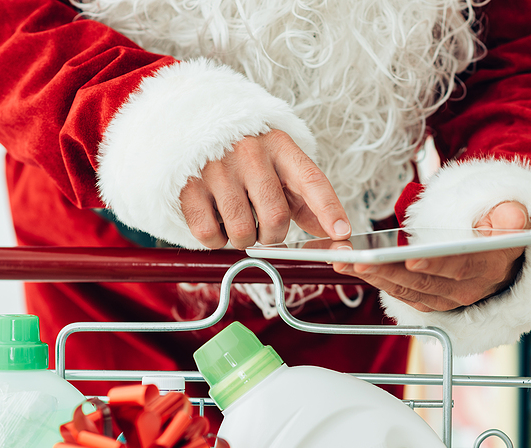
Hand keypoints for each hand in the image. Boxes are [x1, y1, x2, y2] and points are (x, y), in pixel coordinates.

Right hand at [179, 129, 350, 248]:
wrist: (191, 124)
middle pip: (276, 218)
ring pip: (242, 233)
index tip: (342, 232)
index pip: (311, 179)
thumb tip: (334, 234)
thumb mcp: (279, 166)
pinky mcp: (187, 185)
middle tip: (264, 229)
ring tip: (238, 219)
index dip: (329, 209)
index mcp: (279, 145)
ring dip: (244, 239)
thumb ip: (306, 200)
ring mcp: (216, 167)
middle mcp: (249, 152)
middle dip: (273, 236)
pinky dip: (216, 239)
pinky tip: (215, 219)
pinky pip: (209, 235)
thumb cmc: (245, 156)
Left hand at [333, 201, 529, 311]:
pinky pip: (399, 293)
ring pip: (405, 291)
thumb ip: (511, 217)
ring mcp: (444, 299)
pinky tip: (351, 266)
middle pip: (422, 283)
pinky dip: (375, 281)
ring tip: (344, 261)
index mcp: (486, 269)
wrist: (502, 261)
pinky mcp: (427, 299)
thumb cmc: (503, 234)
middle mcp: (464, 291)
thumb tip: (510, 218)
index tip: (409, 258)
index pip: (457, 269)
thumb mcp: (515, 219)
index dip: (434, 265)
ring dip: (373, 278)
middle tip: (359, 260)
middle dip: (388, 272)